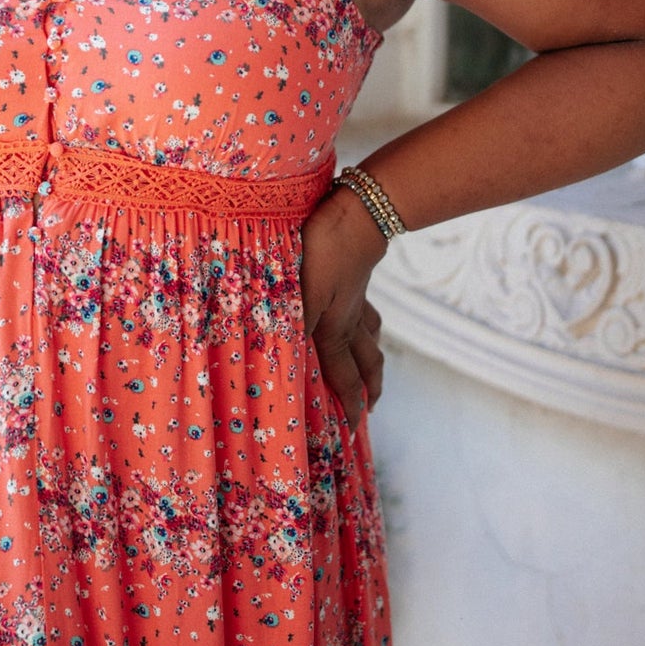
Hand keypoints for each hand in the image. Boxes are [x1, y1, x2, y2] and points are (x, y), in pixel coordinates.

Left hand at [300, 184, 387, 429]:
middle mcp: (349, 321)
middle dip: (369, 389)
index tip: (352, 430)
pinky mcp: (357, 280)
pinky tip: (361, 319)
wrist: (354, 215)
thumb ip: (286, 325)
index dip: (348, 406)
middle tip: (369, 409)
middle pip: (366, 363)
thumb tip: (271, 357)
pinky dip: (368, 324)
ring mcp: (357, 300)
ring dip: (373, 360)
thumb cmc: (319, 252)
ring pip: (371, 337)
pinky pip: (367, 311)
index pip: (343, 377)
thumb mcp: (295, 292)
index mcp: (333, 330)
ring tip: (372, 373)